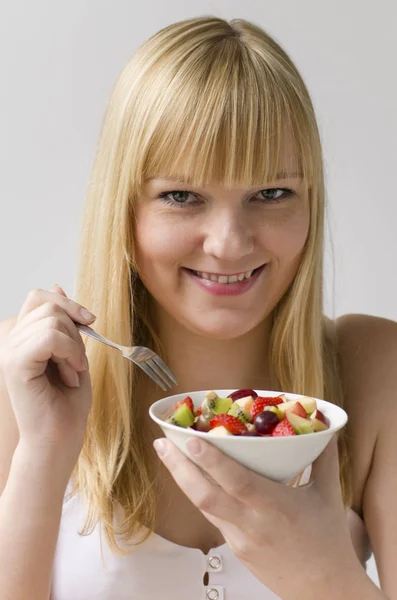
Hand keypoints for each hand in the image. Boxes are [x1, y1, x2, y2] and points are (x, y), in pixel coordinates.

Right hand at [0, 285, 94, 465]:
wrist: (60, 441)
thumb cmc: (67, 405)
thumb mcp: (73, 354)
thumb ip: (65, 324)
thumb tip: (56, 285)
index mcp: (24, 338)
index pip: (39, 297)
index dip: (66, 303)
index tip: (90, 321)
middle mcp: (12, 342)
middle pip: (48, 306)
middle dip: (75, 330)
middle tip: (77, 363)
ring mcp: (10, 352)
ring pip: (51, 321)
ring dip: (74, 347)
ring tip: (72, 374)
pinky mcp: (15, 365)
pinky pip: (49, 338)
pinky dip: (70, 353)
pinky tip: (72, 374)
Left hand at [154, 435, 361, 599]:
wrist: (324, 591)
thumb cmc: (328, 541)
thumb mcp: (328, 495)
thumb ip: (322, 458)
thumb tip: (323, 429)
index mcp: (276, 507)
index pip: (238, 482)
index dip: (212, 461)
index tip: (191, 440)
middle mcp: (252, 523)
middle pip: (204, 496)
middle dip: (178, 468)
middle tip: (160, 442)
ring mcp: (239, 539)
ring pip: (202, 505)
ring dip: (182, 479)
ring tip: (168, 453)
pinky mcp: (234, 548)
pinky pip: (212, 516)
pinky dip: (199, 494)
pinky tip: (191, 477)